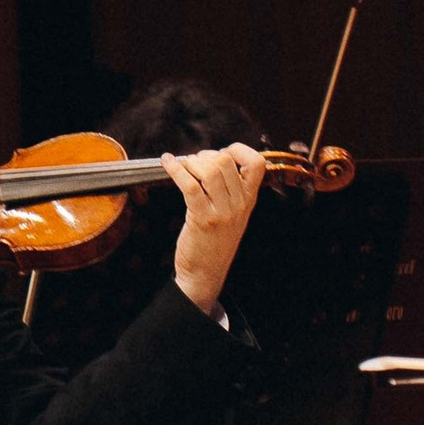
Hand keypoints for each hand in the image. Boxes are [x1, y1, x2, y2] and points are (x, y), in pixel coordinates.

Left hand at [165, 145, 266, 312]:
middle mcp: (240, 204)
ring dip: (190, 162)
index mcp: (249, 200)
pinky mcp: (202, 218)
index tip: (221, 153)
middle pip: (225, 160)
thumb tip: (213, 159)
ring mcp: (222, 212)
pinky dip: (175, 169)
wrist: (206, 274)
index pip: (256, 163)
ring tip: (182, 167)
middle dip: (205, 155)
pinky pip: (189, 184)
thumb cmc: (214, 242)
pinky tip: (167, 163)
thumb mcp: (233, 215)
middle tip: (194, 164)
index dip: (238, 150)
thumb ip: (230, 190)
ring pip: (208, 169)